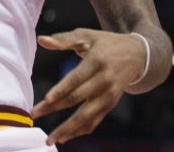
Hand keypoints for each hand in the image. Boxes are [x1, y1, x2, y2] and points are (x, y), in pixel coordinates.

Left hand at [31, 28, 145, 144]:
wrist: (138, 55)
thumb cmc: (106, 43)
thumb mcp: (87, 35)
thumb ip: (63, 39)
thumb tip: (41, 40)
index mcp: (96, 62)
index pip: (76, 78)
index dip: (62, 89)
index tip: (47, 99)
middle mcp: (104, 80)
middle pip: (78, 98)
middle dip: (54, 108)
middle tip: (34, 114)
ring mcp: (109, 95)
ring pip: (88, 115)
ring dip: (69, 128)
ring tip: (51, 138)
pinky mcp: (111, 104)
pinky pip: (95, 120)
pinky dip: (81, 130)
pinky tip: (65, 136)